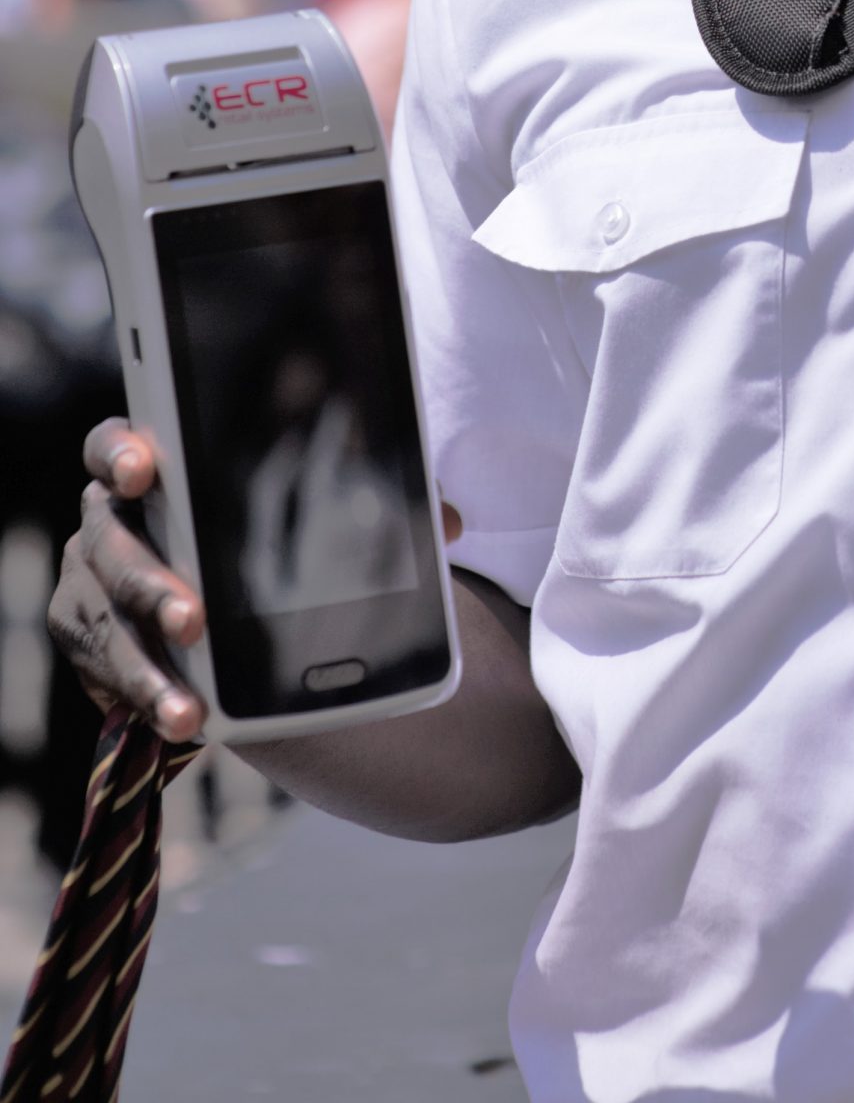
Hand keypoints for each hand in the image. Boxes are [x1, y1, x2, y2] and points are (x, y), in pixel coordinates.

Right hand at [49, 426, 467, 746]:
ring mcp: (92, 590)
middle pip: (108, 543)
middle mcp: (110, 526)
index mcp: (155, 470)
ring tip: (189, 708)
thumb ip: (374, 501)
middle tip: (192, 617)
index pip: (113, 447)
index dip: (119, 452)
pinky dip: (143, 700)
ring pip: (99, 622)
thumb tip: (445, 522)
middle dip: (146, 582)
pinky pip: (104, 678)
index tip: (145, 470)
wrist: (241, 614)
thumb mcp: (322, 511)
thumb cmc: (274, 539)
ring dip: (143, 665)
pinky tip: (183, 721)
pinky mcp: (93, 651)